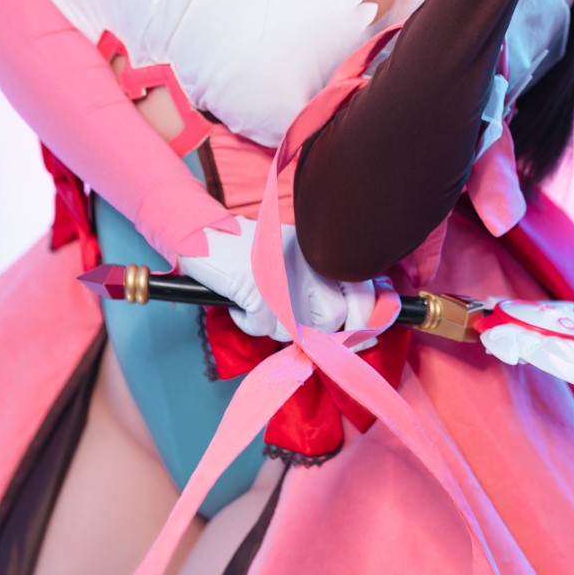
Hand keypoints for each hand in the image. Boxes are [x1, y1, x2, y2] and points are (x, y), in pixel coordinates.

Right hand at [178, 217, 377, 347]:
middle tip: (299, 331)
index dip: (367, 322)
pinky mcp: (257, 289)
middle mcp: (308, 261)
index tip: (364, 339)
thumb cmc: (254, 253)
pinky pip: (262, 328)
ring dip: (276, 329)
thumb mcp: (297, 260)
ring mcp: (283, 275)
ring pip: (296, 330)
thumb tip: (355, 329)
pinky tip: (241, 304)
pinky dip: (248, 323)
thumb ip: (324, 286)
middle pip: (333, 318)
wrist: (206, 235)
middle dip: (317, 334)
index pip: (362, 291)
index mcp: (322, 252)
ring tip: (260, 308)